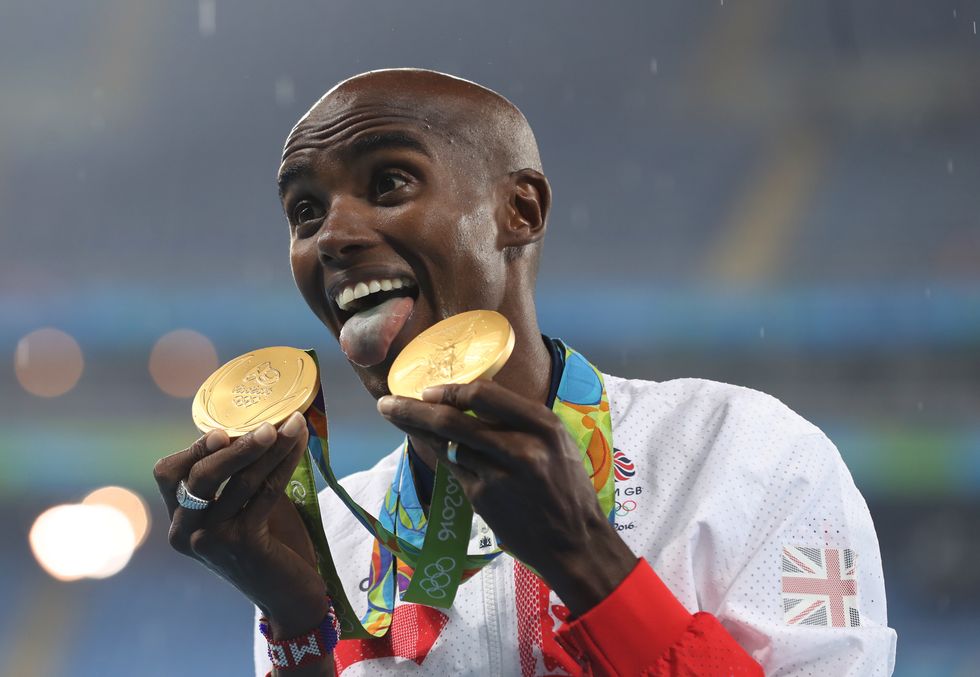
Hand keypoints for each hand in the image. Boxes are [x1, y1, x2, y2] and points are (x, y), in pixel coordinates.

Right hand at [153, 412, 328, 637]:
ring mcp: (211, 540)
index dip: (193, 448)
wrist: (289, 594)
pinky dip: (284, 464)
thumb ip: (237, 475)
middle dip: (235, 445)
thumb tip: (255, 422)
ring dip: (269, 449)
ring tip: (293, 425)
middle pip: (201, 475)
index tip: (222, 429)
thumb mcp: (243, 505)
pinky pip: (264, 492)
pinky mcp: (242, 543)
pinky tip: (299, 447)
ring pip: (238, 481)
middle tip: (267, 424)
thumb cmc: (268, 543)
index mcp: (179, 520)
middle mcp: (186, 532)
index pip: (169, 474)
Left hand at [377, 380, 636, 615]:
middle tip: (386, 401)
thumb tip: (473, 398)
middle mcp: (521, 448)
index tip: (428, 388)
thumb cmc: (567, 488)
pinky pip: (451, 468)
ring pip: (446, 445)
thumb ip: (520, 421)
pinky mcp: (484, 499)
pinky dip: (434, 453)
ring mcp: (499, 476)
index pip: (485, 395)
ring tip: (395, 416)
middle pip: (453, 420)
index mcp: (543, 425)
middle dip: (413, 408)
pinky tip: (422, 443)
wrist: (575, 542)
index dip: (450, 389)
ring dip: (416, 430)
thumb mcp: (557, 443)